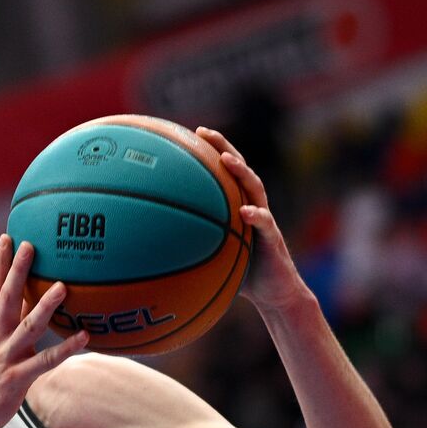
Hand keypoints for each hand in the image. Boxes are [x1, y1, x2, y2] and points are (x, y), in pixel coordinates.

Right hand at [0, 236, 88, 427]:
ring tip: (63, 286)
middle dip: (18, 270)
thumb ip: (9, 334)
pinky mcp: (16, 379)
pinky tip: (84, 337)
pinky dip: (65, 349)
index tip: (8, 237)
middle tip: (30, 244)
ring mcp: (5, 358)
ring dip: (45, 306)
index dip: (1, 263)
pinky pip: (44, 361)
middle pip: (8, 298)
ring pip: (28, 326)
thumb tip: (31, 315)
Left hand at [195, 127, 309, 313]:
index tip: (192, 134)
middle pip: (240, 170)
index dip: (212, 152)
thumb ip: (192, 246)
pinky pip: (266, 225)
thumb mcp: (213, 256)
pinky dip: (257, 217)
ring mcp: (265, 222)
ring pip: (256, 189)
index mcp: (238, 208)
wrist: (275, 294)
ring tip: (227, 161)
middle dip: (224, 148)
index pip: (225, 173)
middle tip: (205, 133)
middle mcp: (253, 208)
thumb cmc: (242, 274)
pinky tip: (246, 212)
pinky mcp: (274, 240)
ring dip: (242, 173)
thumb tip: (151, 247)